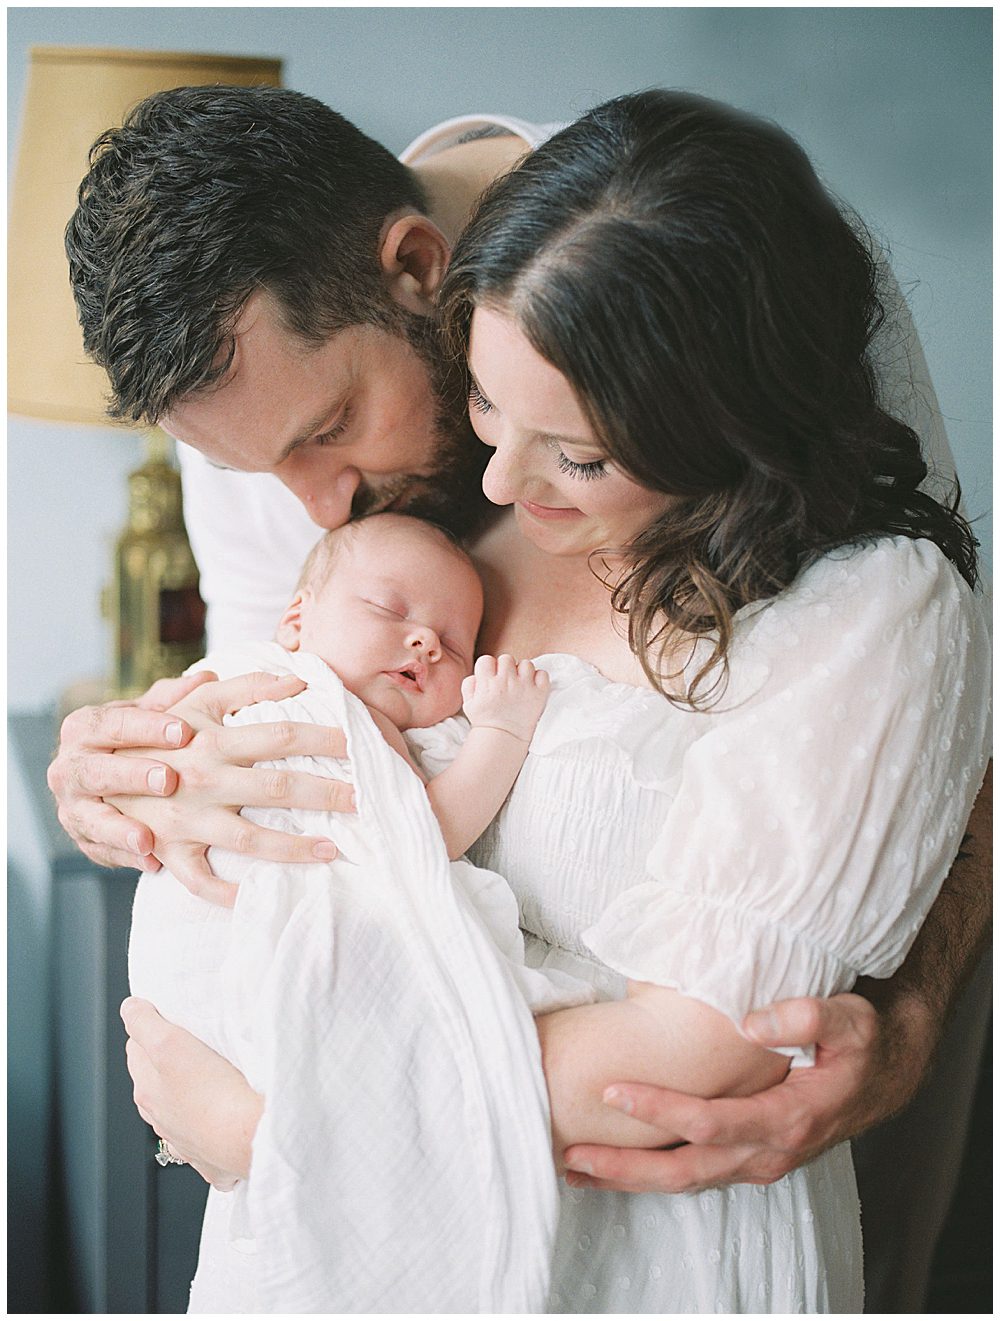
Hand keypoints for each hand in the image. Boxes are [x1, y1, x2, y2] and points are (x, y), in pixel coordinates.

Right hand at [48, 671, 213, 870]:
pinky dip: (126, 858)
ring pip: (91, 818)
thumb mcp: (148, 714)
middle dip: (131, 775)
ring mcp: (74, 807)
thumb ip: (174, 698)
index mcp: (85, 729)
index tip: (183, 731)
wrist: (103, 779)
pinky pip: (101, 851)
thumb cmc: (133, 739)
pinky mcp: (85, 840)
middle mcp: (71, 768)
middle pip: (95, 770)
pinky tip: (152, 863)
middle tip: (170, 780)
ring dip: (120, 828)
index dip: (146, 727)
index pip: (111, 723)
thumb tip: (208, 678)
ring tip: (148, 837)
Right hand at [110, 672, 353, 905]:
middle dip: (326, 794)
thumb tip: (298, 677)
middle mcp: (202, 780)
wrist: (84, 772)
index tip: (358, 744)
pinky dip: (233, 894)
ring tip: (334, 849)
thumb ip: (246, 686)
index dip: (322, 740)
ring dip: (295, 848)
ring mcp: (185, 820)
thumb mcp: (195, 702)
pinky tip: (269, 896)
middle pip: (276, 787)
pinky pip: (204, 882)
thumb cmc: (153, 734)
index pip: (280, 735)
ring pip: (251, 841)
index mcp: (210, 740)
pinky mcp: (168, 852)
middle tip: (365, 800)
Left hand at [121, 997, 261, 1188]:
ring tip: (215, 1074)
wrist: (250, 1138)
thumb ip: (144, 1023)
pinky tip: (227, 1111)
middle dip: (171, 1059)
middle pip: (158, 1078)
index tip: (170, 1019)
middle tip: (196, 1042)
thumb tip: (130, 1009)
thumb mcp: (168, 1043)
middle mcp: (161, 1118)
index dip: (152, 1029)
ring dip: (191, 1090)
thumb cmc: (213, 1093)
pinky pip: (207, 1133)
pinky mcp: (212, 1155)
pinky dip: (211, 1121)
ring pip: (181, 1106)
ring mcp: (186, 1139)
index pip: (137, 1048)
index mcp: (146, 1091)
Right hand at [462, 654, 549, 741]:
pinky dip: (539, 679)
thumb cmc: (486, 721)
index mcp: (487, 683)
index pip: (487, 659)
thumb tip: (477, 674)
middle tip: (507, 681)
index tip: (492, 677)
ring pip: (526, 664)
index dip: (489, 667)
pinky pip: (542, 674)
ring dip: (523, 672)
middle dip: (506, 668)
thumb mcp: (468, 704)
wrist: (504, 739)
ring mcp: (524, 686)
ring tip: (520, 684)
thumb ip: (469, 685)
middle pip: (507, 658)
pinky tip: (532, 687)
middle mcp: (506, 681)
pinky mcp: (539, 694)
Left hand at [562, 992, 920, 1193]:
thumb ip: (806, 1017)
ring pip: (687, 1180)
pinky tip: (619, 1164)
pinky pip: (697, 1174)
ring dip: (631, 1178)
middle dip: (625, 1169)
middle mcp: (769, 1153)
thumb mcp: (849, 1020)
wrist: (889, 1073)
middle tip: (570, 1156)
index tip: (612, 1092)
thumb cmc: (863, 1043)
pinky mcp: (751, 1157)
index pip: (709, 1123)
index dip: (658, 1110)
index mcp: (787, 1120)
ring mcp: (759, 1161)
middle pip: (686, 1171)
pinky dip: (653, 1172)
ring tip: (575, 1168)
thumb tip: (751, 1020)